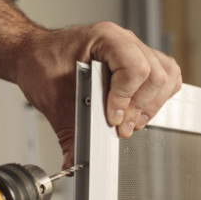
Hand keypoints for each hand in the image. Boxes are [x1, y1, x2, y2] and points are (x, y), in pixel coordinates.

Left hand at [14, 22, 181, 167]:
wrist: (34, 55)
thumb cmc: (41, 63)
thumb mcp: (52, 99)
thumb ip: (68, 132)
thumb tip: (75, 161)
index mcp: (105, 38)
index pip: (134, 68)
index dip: (126, 98)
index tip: (112, 119)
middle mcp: (124, 41)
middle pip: (156, 74)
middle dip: (139, 107)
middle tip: (121, 128)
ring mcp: (134, 50)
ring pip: (166, 75)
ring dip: (152, 104)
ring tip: (131, 122)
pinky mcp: (138, 63)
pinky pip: (165, 76)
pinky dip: (158, 97)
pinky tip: (139, 111)